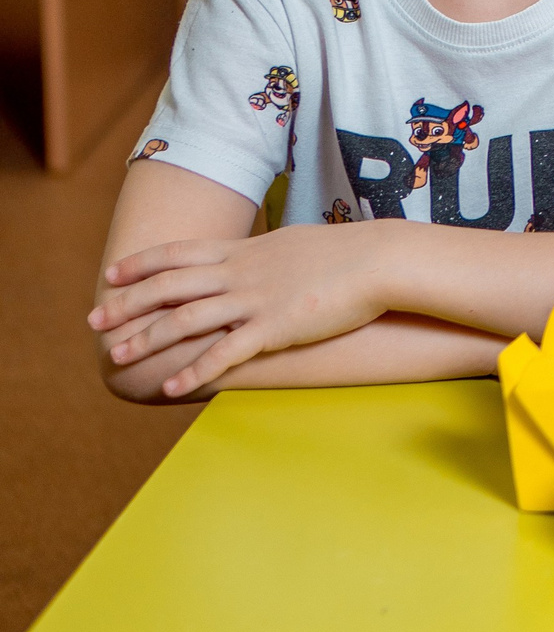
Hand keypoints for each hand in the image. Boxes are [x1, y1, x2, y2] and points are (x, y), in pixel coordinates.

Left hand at [91, 222, 395, 397]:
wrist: (381, 260)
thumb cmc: (347, 254)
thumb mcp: (297, 244)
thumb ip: (268, 254)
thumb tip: (258, 256)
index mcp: (245, 251)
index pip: (180, 254)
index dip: (141, 264)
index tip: (111, 276)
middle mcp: (241, 273)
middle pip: (170, 286)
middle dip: (127, 304)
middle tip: (95, 320)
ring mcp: (255, 300)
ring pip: (186, 319)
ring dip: (147, 339)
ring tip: (118, 357)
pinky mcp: (275, 328)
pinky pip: (225, 353)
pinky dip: (194, 371)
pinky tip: (171, 388)